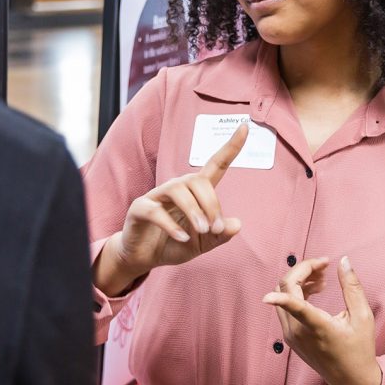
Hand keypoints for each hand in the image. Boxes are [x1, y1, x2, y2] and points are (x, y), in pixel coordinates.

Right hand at [94, 123, 247, 295]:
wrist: (144, 258)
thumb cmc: (175, 244)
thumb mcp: (203, 243)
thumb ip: (220, 236)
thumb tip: (237, 224)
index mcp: (196, 192)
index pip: (215, 165)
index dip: (231, 147)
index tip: (245, 126)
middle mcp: (176, 188)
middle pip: (197, 180)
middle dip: (211, 203)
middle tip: (216, 228)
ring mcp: (156, 196)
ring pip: (178, 190)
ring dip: (194, 211)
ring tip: (202, 230)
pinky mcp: (139, 209)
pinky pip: (155, 211)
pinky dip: (171, 225)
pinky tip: (182, 237)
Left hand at [263, 256, 381, 384]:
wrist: (351, 380)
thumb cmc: (360, 348)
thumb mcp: (363, 316)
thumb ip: (352, 287)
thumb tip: (343, 261)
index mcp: (317, 328)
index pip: (294, 309)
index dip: (280, 299)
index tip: (266, 297)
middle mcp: (298, 332)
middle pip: (286, 289)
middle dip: (303, 270)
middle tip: (324, 265)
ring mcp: (291, 336)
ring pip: (282, 296)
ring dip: (299, 280)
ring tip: (323, 278)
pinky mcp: (289, 338)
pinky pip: (285, 307)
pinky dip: (297, 293)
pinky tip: (316, 289)